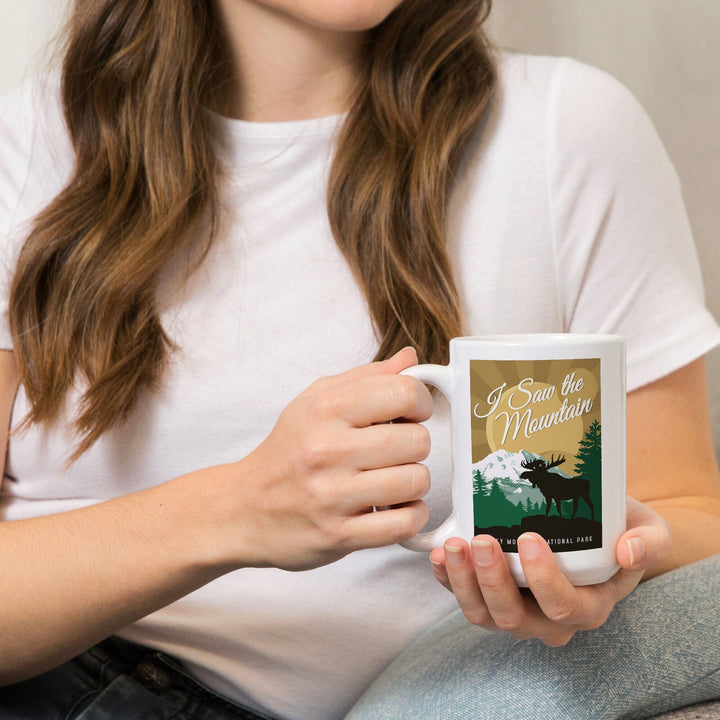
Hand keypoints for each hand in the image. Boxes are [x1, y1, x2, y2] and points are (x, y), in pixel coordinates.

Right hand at [218, 347, 432, 570]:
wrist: (242, 508)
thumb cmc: (287, 451)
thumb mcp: (315, 401)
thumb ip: (366, 377)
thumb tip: (410, 359)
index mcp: (324, 409)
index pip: (403, 392)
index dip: (420, 402)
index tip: (412, 414)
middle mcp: (327, 449)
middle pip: (417, 440)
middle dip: (416, 445)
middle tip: (397, 451)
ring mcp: (332, 495)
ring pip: (415, 481)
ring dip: (413, 483)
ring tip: (392, 480)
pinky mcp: (338, 534)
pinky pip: (404, 523)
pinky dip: (411, 516)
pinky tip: (396, 508)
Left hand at [429, 496, 670, 645]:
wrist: (593, 527)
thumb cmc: (619, 529)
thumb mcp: (649, 529)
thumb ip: (650, 542)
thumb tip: (629, 551)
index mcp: (588, 606)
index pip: (564, 606)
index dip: (544, 579)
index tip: (528, 538)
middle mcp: (549, 619)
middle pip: (515, 617)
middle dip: (493, 581)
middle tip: (481, 541)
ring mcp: (517, 610)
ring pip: (484, 615)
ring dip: (463, 582)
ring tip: (453, 546)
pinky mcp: (489, 596)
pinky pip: (464, 598)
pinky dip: (446, 580)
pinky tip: (438, 554)